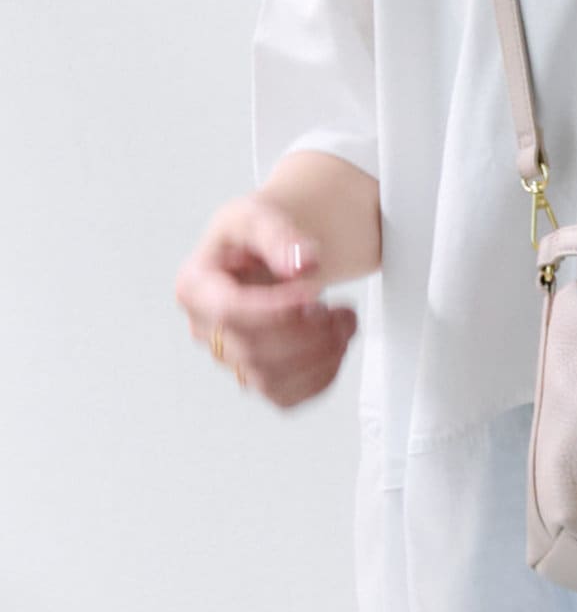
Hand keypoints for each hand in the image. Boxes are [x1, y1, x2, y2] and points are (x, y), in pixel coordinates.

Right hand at [174, 193, 358, 409]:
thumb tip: (303, 263)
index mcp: (196, 287)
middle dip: (309, 332)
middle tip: (343, 307)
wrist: (270, 252)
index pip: (230, 311)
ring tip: (344, 322)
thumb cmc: (255, 236)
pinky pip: (286, 395)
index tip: (313, 296)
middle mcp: (206, 329)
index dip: (276, 310)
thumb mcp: (260, 216)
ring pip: (270, 380)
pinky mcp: (257, 376)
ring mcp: (230, 358)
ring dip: (320, 356)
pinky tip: (337, 345)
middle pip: (253, 350)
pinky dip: (321, 376)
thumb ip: (279, 235)